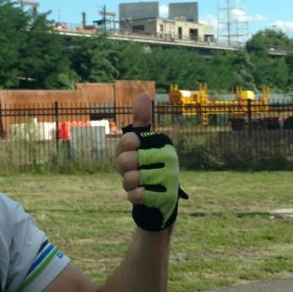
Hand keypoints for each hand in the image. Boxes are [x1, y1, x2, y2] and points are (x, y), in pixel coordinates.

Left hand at [115, 93, 186, 231]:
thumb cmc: (147, 165)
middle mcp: (170, 158)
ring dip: (128, 183)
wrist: (161, 198)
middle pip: (125, 161)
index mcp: (162, 142)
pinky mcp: (166, 197)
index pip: (127, 140)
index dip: (122, 150)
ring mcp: (169, 178)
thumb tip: (143, 93)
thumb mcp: (142, 142)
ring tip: (138, 182)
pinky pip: (137, 195)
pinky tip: (141, 194)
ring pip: (130, 179)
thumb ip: (141, 120)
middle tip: (134, 170)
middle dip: (124, 169)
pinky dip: (133, 196)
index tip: (132, 153)